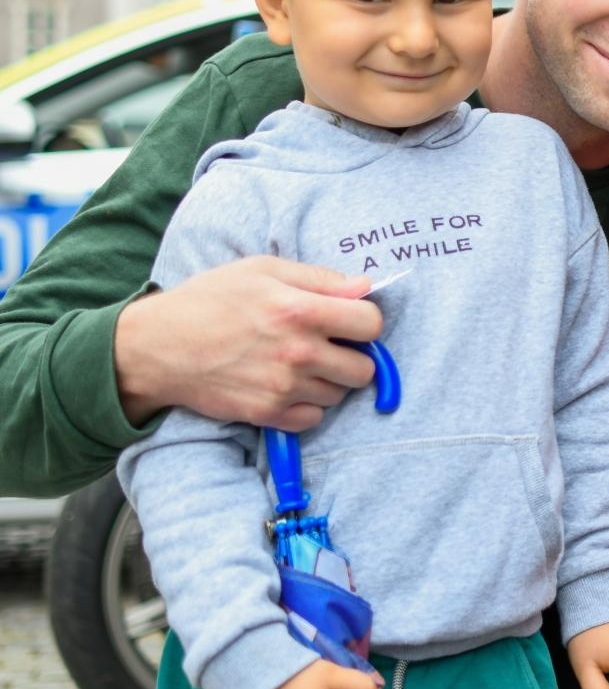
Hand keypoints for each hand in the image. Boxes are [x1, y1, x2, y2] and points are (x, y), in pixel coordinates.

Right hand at [116, 256, 382, 427]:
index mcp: (300, 310)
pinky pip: (313, 419)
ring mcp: (283, 387)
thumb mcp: (263, 270)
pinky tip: (288, 386)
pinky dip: (306, 406)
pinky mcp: (266, 414)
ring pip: (339, 394)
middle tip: (329, 347)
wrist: (157, 345)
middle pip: (364, 369)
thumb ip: (320, 279)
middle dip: (352, 356)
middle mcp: (298, 352)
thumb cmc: (209, 298)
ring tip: (299, 364)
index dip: (364, 322)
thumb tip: (365, 287)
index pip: (371, 324)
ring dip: (328, 381)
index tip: (349, 321)